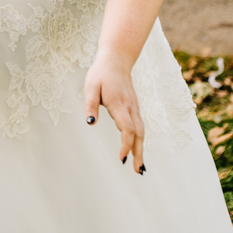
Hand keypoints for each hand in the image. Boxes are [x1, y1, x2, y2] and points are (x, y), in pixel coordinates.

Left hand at [84, 55, 145, 173]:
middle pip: (138, 134)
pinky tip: (137, 151)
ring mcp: (135, 108)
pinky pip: (140, 127)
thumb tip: (90, 124)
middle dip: (138, 153)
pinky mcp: (135, 108)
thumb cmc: (101, 74)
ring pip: (141, 132)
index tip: (121, 158)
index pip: (126, 128)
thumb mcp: (91, 87)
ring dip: (141, 150)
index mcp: (119, 104)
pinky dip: (140, 141)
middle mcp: (130, 108)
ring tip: (140, 167)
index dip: (125, 145)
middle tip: (138, 171)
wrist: (117, 60)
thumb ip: (91, 105)